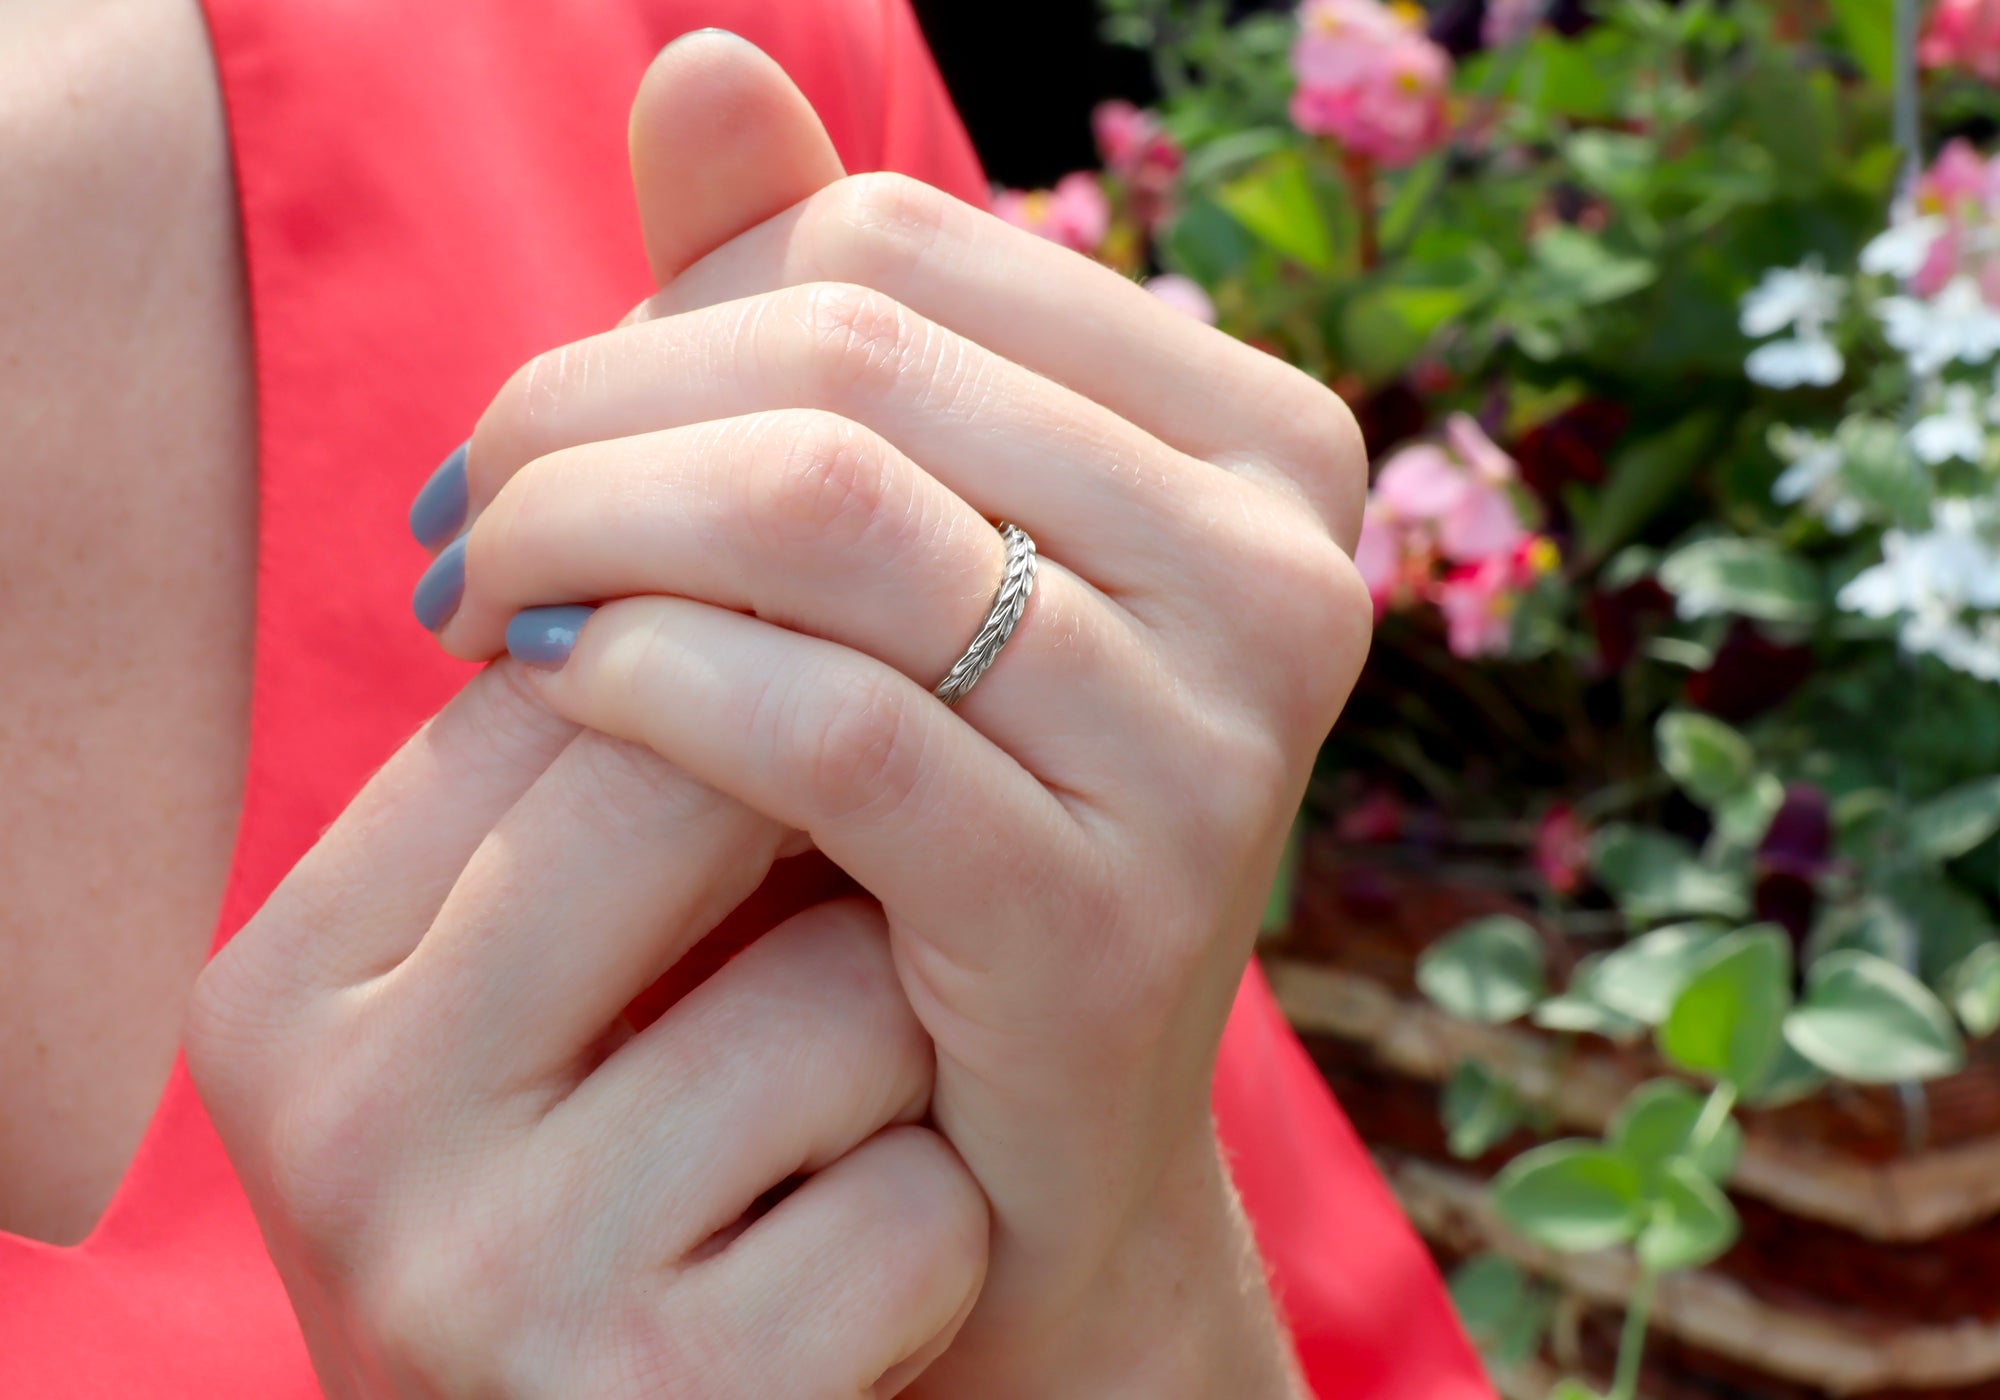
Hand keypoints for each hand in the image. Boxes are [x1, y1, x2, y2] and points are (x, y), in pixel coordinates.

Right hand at [184, 666, 987, 1397]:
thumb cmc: (612, 1166)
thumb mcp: (522, 989)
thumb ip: (579, 796)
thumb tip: (753, 521)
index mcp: (282, 996)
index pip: (554, 691)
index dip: (739, 677)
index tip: (825, 712)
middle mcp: (347, 1136)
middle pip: (695, 787)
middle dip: (820, 821)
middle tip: (856, 890)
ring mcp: (499, 1285)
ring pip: (850, 992)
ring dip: (895, 1033)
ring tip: (832, 1122)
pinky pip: (925, 1204)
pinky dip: (938, 1217)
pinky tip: (858, 1263)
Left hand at [428, 33, 1368, 1396]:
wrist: (1021, 1136)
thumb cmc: (947, 817)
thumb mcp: (902, 556)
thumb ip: (805, 318)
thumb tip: (696, 68)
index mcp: (1260, 438)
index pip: (893, 253)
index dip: (667, 307)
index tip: (540, 428)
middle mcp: (1283, 563)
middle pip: (844, 365)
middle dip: (585, 417)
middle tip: (455, 519)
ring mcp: (1222, 741)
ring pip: (820, 517)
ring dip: (580, 536)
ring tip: (468, 596)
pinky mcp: (1112, 910)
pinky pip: (819, 723)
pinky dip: (638, 682)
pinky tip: (541, 693)